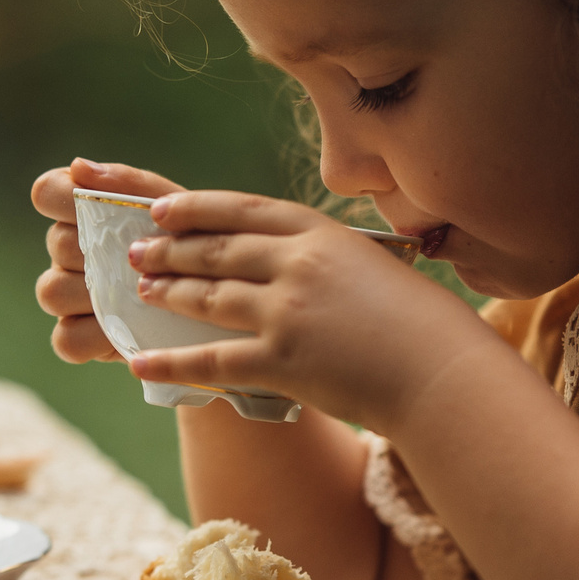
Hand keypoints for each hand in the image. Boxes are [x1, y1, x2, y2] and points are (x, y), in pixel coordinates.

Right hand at [31, 158, 182, 364]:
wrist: (224, 297)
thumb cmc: (195, 243)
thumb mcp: (176, 209)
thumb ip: (130, 184)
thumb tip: (78, 166)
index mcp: (84, 211)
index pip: (47, 192)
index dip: (63, 198)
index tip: (94, 208)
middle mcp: (68, 251)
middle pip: (57, 243)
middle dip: (100, 250)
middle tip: (141, 259)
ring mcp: (69, 296)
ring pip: (52, 291)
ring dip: (93, 294)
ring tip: (138, 296)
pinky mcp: (79, 338)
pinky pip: (65, 339)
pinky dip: (93, 337)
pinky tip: (126, 330)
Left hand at [126, 189, 499, 430]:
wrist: (440, 371)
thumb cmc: (419, 323)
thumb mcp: (374, 267)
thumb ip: (328, 259)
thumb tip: (288, 263)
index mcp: (323, 232)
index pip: (245, 210)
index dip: (198, 208)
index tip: (164, 209)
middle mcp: (298, 263)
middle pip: (218, 249)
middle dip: (171, 249)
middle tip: (137, 252)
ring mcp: (286, 311)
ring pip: (209, 296)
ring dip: (169, 293)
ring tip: (141, 292)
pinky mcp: (280, 361)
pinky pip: (211, 360)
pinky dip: (171, 362)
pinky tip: (140, 363)